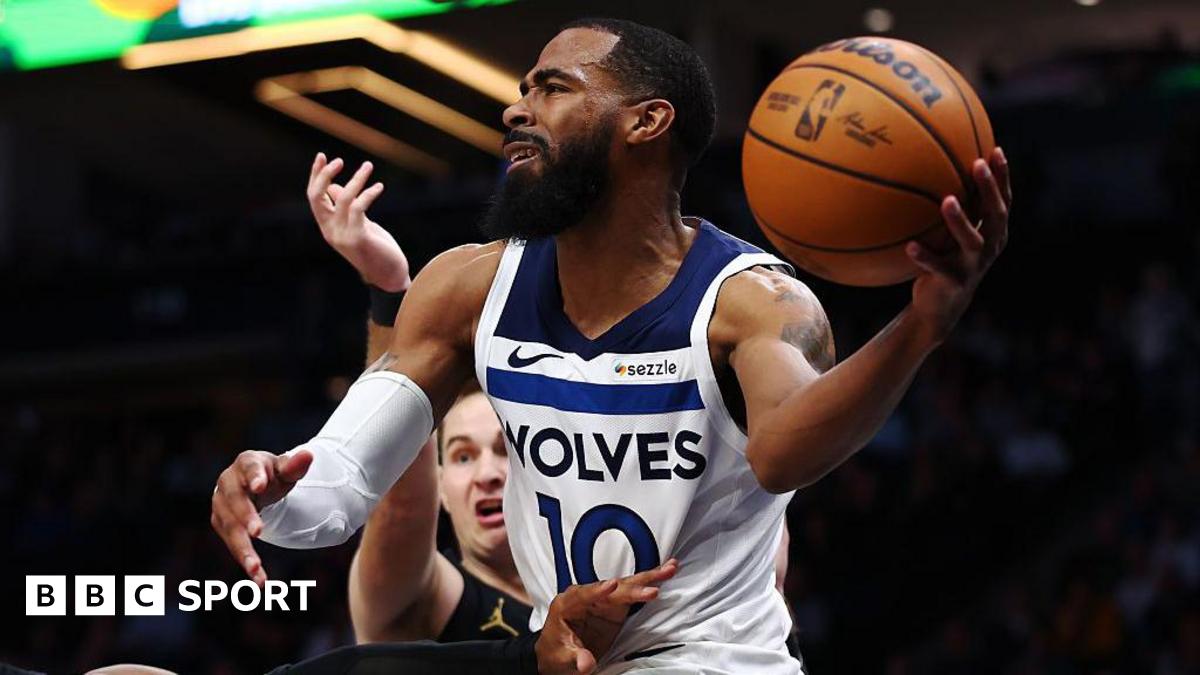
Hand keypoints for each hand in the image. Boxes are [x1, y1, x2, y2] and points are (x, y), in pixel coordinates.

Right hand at [210, 449, 312, 584]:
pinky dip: (244, 560)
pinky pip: (232, 544)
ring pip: (230, 529)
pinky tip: (258, 578)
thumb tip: (308, 455)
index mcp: (247, 463)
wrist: (255, 484)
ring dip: (243, 549)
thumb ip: (295, 465)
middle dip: (246, 517)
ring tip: (256, 569)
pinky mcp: (222, 524)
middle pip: (236, 501)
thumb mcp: (286, 469)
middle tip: (258, 532)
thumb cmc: (272, 474)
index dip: (255, 477)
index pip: (250, 468)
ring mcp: (221, 505)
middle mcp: (228, 483)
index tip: (261, 487)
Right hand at [306, 153, 410, 292]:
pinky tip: (379, 186)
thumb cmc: (375, 248)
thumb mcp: (357, 224)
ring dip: (356, 179)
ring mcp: (342, 235)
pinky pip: (359, 207)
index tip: (323, 156)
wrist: (389, 276)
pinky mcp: (358, 237)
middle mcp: (330, 230)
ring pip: (342, 197)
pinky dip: (369, 193)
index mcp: (327, 226)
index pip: (314, 197)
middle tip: (338, 160)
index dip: (315, 176)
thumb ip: (343, 207)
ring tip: (368, 166)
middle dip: (323, 174)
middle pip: (316, 197)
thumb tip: (333, 187)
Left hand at [536, 559, 678, 674]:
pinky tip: (665, 574)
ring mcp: (603, 599)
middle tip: (652, 589)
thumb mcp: (561, 657)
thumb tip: (586, 663)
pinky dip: (649, 584)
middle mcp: (587, 595)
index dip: (598, 591)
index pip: (584, 595)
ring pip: (627, 586)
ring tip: (669, 569)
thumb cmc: (555, 651)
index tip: (612, 586)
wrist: (558, 654)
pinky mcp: (615, 605)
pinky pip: (634, 592)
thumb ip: (575, 657)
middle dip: (633, 587)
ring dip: (648, 578)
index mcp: (567, 603)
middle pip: (612, 588)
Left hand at [906, 146, 1011, 342]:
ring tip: (947, 200)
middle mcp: (990, 247)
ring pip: (972, 241)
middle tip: (977, 164)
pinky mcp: (954, 283)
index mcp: (993, 233)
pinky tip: (910, 246)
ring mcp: (974, 266)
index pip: (1004, 200)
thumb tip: (930, 169)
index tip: (995, 150)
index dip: (1002, 176)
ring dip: (961, 220)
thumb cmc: (945, 259)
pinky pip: (939, 267)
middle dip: (989, 188)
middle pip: (996, 214)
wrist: (941, 305)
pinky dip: (925, 256)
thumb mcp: (950, 234)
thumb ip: (952, 208)